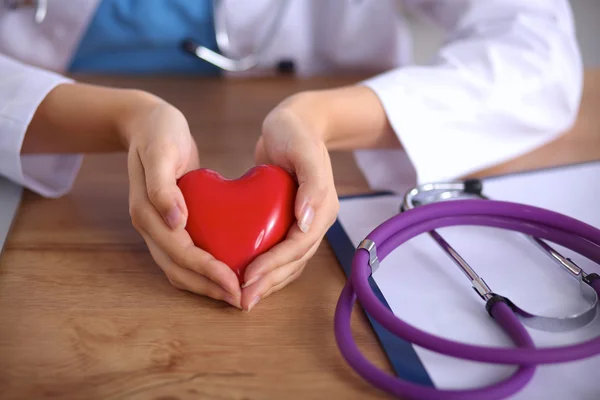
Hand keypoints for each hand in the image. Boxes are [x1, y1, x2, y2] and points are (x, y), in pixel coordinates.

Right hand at [122, 101, 241, 307]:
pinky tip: (228, 269)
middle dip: (209, 287)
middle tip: (241, 298)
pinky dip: (205, 269)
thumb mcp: (160, 151)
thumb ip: (162, 186)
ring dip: (207, 285)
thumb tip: (175, 221)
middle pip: (179, 270)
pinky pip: (186, 255)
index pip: (180, 252)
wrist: (148, 124)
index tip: (234, 283)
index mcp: (147, 213)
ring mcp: (160, 227)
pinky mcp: (172, 224)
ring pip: (180, 269)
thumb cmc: (158, 133)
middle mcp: (152, 226)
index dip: (207, 271)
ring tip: (236, 293)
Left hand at [241, 92, 339, 310]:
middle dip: (269, 282)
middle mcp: (315, 219)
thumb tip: (306, 219)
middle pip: (294, 261)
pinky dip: (264, 267)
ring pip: (288, 262)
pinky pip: (278, 251)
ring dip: (267, 282)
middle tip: (242, 300)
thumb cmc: (295, 132)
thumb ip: (312, 183)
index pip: (299, 245)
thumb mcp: (303, 149)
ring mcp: (302, 222)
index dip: (275, 264)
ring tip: (241, 298)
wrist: (293, 123)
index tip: (248, 277)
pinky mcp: (287, 221)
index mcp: (322, 207)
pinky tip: (244, 276)